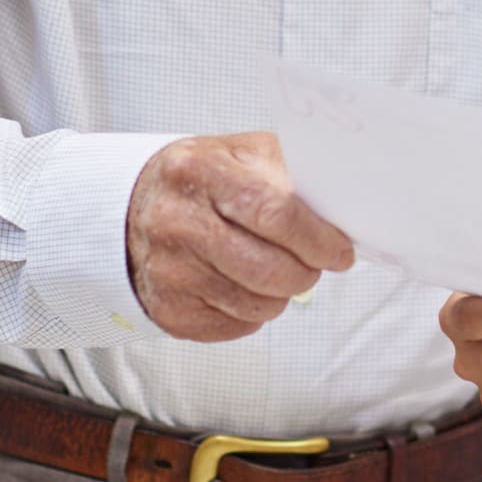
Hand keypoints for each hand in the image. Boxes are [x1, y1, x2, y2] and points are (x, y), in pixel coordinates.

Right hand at [125, 133, 355, 340]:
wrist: (137, 208)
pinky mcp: (168, 310)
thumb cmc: (204, 180)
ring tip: (277, 272)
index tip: (339, 250)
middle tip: (314, 264)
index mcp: (201, 170)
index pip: (274, 212)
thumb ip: (289, 174)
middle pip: (268, 268)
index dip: (317, 239)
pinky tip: (245, 286)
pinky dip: (254, 312)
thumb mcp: (242, 155)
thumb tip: (343, 208)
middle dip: (306, 272)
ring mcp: (168, 270)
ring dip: (282, 294)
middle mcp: (176, 220)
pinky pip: (237, 326)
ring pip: (256, 304)